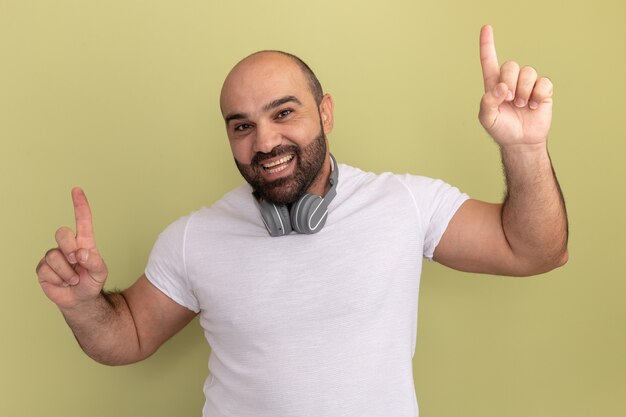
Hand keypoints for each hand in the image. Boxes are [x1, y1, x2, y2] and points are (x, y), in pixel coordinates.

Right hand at [36, 188, 107, 309]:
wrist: (80, 300)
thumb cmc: (91, 282)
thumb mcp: (100, 273)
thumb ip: (95, 262)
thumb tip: (81, 253)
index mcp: (84, 242)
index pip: (82, 220)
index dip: (80, 205)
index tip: (77, 190)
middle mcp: (67, 245)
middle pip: (62, 233)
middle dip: (70, 248)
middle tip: (77, 261)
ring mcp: (54, 256)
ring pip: (55, 255)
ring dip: (68, 271)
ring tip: (74, 278)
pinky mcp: (43, 268)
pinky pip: (48, 269)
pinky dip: (60, 279)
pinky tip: (64, 282)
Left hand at [478, 25, 552, 147]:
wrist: (521, 142)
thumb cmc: (502, 129)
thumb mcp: (487, 118)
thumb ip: (488, 102)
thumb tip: (501, 87)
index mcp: (494, 85)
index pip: (489, 61)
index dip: (487, 44)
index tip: (486, 27)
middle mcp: (511, 81)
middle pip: (511, 65)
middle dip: (509, 83)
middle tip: (510, 100)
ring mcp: (528, 85)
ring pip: (527, 72)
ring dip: (524, 91)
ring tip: (522, 105)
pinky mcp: (543, 91)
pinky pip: (543, 83)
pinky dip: (538, 96)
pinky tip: (534, 106)